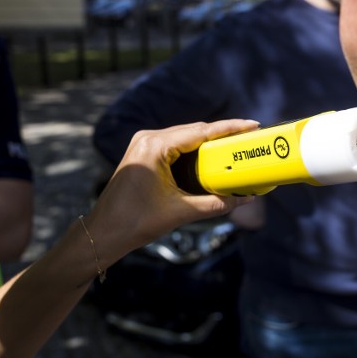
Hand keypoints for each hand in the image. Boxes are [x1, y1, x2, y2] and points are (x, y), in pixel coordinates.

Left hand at [89, 120, 259, 252]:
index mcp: (155, 147)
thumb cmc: (136, 222)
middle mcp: (148, 138)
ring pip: (184, 137)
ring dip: (208, 142)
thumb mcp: (181, 212)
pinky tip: (210, 157)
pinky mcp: (143, 153)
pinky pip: (174, 146)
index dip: (229, 128)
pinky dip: (193, 151)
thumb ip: (215, 204)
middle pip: (194, 131)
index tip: (252, 124)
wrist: (104, 232)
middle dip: (222, 135)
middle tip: (249, 137)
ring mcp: (143, 144)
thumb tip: (245, 198)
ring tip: (234, 146)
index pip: (200, 131)